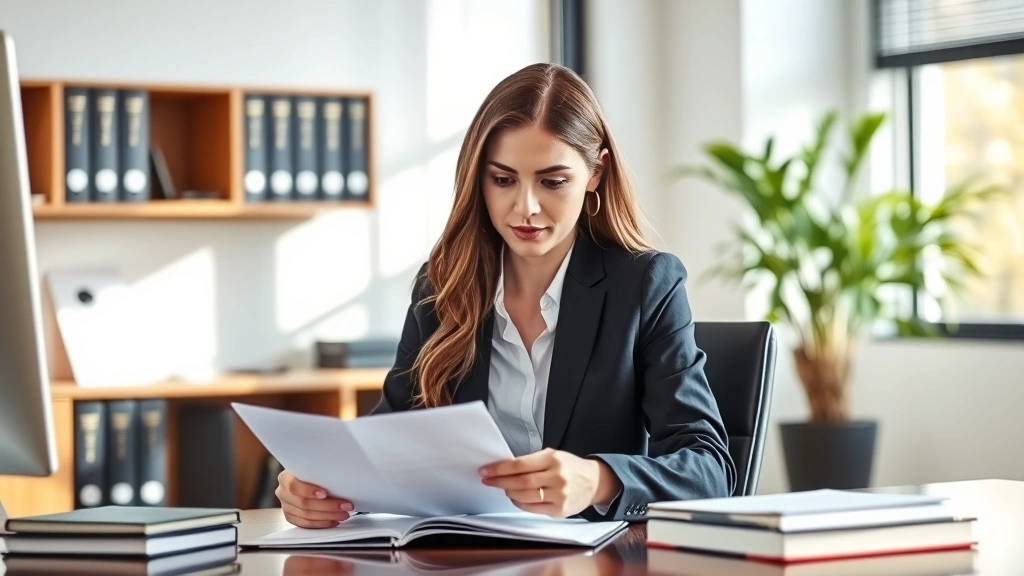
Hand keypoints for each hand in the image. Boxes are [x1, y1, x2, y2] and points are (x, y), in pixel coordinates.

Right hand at [276, 469, 353, 527]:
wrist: (303, 478)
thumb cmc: (312, 472)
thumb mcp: (313, 468)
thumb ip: (319, 472)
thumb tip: (341, 476)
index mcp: (285, 478)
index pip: (294, 486)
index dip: (309, 491)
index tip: (325, 494)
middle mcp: (282, 493)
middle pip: (304, 503)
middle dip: (328, 506)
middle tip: (345, 506)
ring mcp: (286, 506)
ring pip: (306, 515)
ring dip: (328, 516)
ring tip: (343, 514)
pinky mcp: (291, 517)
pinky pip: (306, 524)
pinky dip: (322, 523)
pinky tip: (334, 521)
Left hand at [478, 448, 621, 516]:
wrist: (594, 482)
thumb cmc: (570, 467)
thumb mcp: (553, 455)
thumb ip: (531, 461)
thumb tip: (505, 468)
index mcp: (553, 459)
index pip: (519, 464)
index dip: (499, 468)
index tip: (486, 470)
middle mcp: (556, 477)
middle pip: (520, 481)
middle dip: (499, 481)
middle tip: (487, 480)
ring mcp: (558, 495)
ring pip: (524, 496)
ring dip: (508, 492)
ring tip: (502, 487)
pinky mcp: (559, 510)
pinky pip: (532, 508)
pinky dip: (519, 502)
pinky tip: (515, 497)